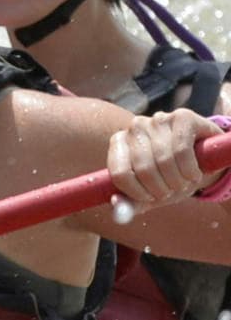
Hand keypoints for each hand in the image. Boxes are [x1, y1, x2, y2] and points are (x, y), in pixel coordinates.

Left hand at [107, 109, 221, 212]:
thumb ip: (131, 202)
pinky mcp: (182, 116)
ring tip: (183, 183)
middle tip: (171, 192)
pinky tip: (194, 174)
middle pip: (143, 168)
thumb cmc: (170, 176)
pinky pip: (182, 150)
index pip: (120, 173)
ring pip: (163, 160)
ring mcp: (158, 119)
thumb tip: (115, 202)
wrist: (204, 157)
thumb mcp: (150, 193)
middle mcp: (135, 127)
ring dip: (176, 181)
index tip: (151, 198)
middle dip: (160, 189)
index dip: (137, 192)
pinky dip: (189, 169)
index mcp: (119, 142)